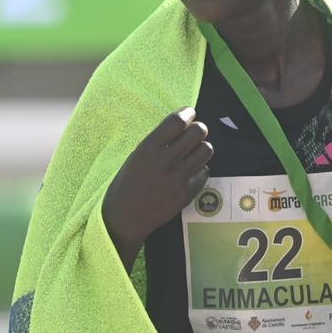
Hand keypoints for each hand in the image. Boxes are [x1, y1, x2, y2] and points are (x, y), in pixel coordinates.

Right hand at [101, 107, 212, 269]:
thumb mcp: (136, 157)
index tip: (189, 113)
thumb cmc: (126, 185)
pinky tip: (190, 173)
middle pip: (198, 131)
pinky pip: (205, 171)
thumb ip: (157, 142)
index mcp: (148, 148)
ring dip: (201, 148)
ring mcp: (178, 177)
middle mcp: (165, 160)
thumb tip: (180, 126)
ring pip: (206, 149)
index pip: (177, 121)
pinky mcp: (187, 193)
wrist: (125, 218)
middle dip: (198, 129)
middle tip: (194, 133)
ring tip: (193, 152)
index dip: (187, 113)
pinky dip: (200, 170)